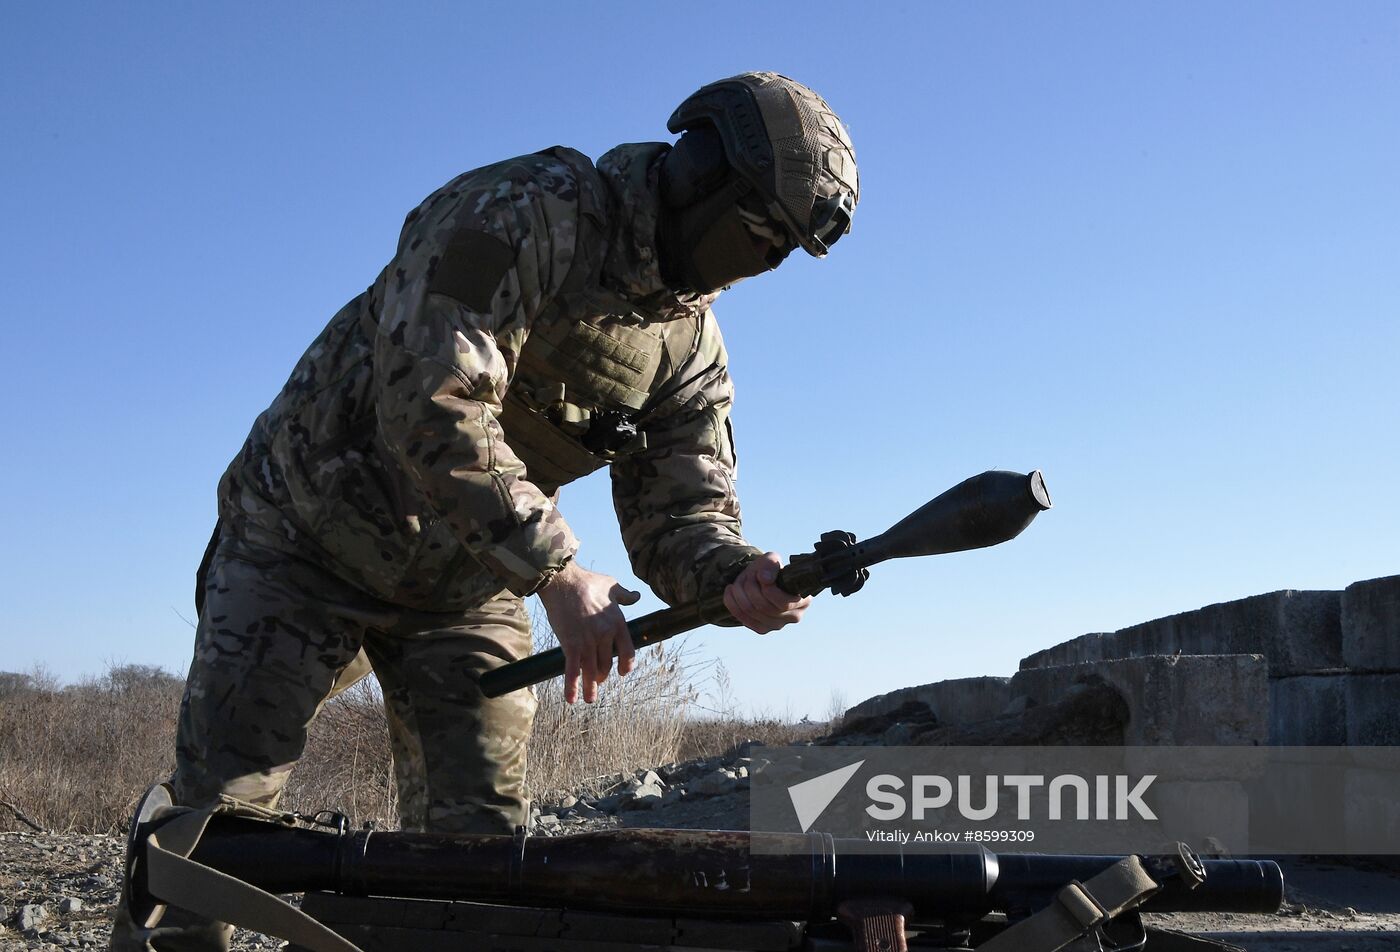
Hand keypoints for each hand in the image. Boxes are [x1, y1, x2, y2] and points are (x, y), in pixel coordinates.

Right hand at [537, 561, 639, 703]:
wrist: (563, 581)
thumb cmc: (587, 581)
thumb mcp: (612, 585)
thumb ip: (625, 595)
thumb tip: (636, 596)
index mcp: (617, 622)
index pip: (627, 652)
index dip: (626, 665)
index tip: (622, 672)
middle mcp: (604, 635)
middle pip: (606, 664)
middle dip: (603, 676)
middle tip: (599, 680)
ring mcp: (588, 641)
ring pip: (591, 671)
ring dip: (591, 687)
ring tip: (590, 698)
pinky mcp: (570, 644)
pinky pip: (572, 670)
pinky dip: (572, 686)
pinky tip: (572, 699)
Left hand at [723, 552, 811, 633]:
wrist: (760, 580)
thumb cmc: (770, 570)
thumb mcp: (772, 560)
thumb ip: (770, 564)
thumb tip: (765, 579)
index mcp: (803, 600)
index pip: (783, 602)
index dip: (768, 588)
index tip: (761, 575)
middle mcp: (794, 617)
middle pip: (763, 606)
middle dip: (751, 586)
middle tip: (749, 575)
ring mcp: (778, 625)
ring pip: (750, 610)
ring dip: (740, 591)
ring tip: (741, 580)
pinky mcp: (762, 629)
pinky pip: (741, 617)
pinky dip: (732, 601)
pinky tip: (731, 589)